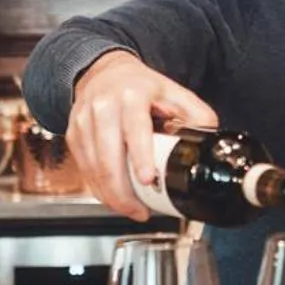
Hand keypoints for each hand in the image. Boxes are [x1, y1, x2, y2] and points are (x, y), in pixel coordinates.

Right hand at [66, 51, 217, 221]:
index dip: (140, 157)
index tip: (147, 179)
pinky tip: (114, 198)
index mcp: (131, 96)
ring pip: (93, 169)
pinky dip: (99, 189)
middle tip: (140, 211)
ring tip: (131, 209)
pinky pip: (85, 170)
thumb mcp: (173, 91)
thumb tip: (211, 141)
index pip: (135, 130)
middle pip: (108, 158)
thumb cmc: (139, 86)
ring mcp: (83, 122)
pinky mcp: (73, 135)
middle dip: (123, 192)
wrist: (103, 73)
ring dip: (111, 196)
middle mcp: (103, 108)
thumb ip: (195, 115)